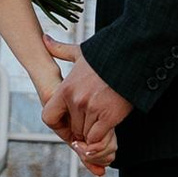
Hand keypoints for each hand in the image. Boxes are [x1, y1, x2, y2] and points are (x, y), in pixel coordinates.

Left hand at [51, 50, 131, 169]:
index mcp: (66, 88)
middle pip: (72, 128)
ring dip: (93, 131)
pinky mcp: (108, 117)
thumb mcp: (80, 52)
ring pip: (85, 134)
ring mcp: (92, 109)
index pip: (49, 116)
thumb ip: (60, 50)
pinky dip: (102, 137)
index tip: (68, 124)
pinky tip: (108, 126)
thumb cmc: (108, 55)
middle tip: (93, 119)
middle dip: (82, 127)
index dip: (57, 124)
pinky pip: (98, 137)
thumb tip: (45, 39)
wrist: (132, 57)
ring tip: (102, 119)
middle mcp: (76, 100)